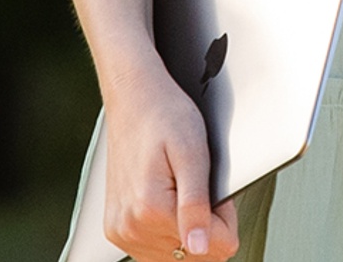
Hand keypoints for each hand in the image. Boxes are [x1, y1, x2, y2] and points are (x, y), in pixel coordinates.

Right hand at [101, 61, 239, 259]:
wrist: (132, 97)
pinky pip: (154, 251)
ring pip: (175, 257)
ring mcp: (120, 231)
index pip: (212, 248)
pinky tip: (170, 201)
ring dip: (188, 230)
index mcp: (151, 210)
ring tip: (183, 188)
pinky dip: (169, 232)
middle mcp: (130, 228)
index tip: (218, 189)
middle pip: (194, 256)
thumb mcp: (192, 152)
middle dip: (208, 226)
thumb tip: (199, 247)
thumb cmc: (164, 114)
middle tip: (202, 185)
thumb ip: (197, 203)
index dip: (226, 219)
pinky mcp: (116, 229)